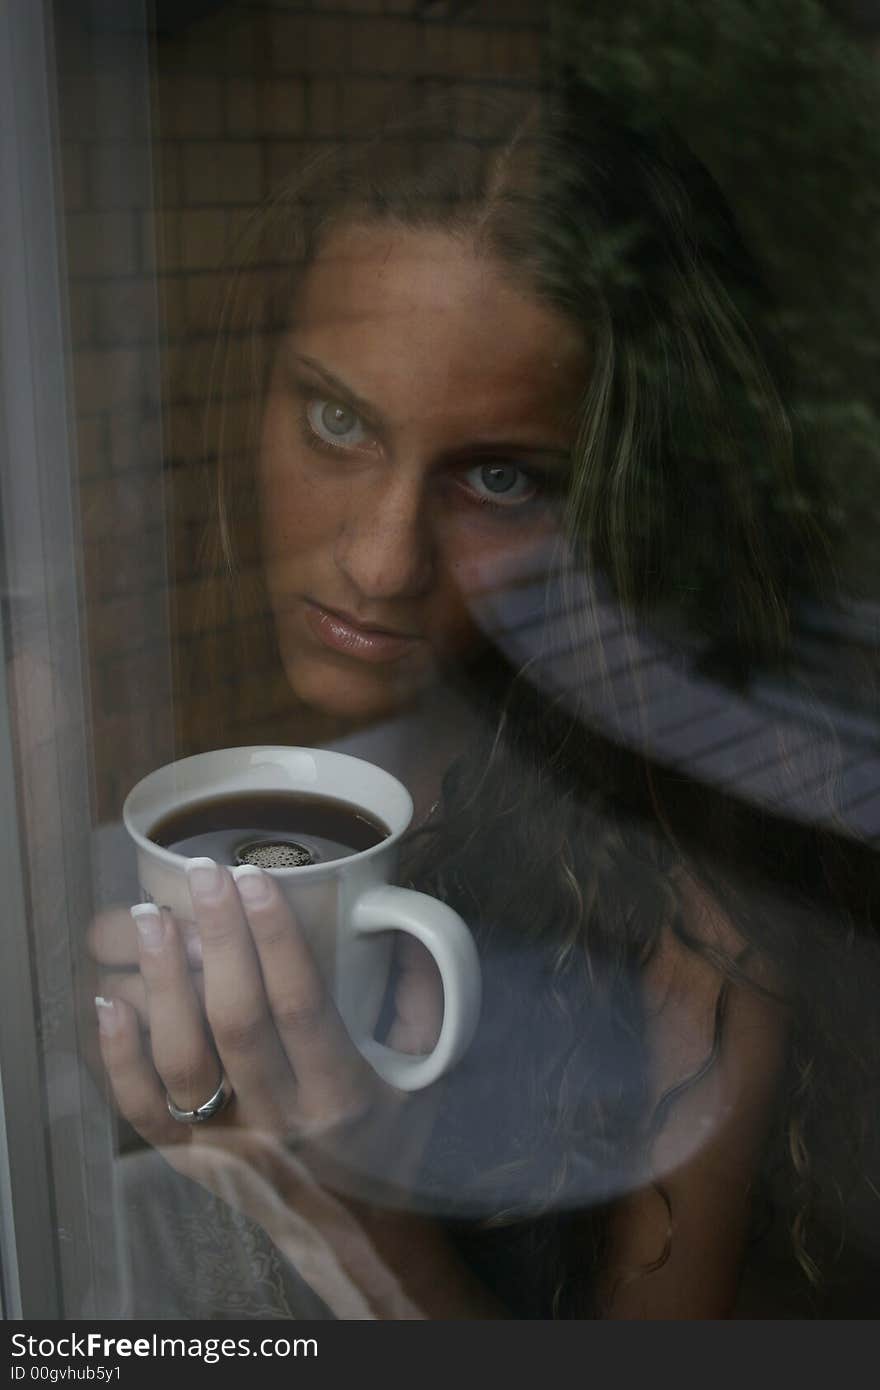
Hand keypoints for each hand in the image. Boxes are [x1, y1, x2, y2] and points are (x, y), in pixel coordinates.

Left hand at [94, 861, 442, 1201]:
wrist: (355, 1234)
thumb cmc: (391, 1142)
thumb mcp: (428, 1072)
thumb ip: (423, 997)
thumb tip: (399, 922)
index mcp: (343, 1095)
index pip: (300, 1004)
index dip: (275, 938)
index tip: (257, 880)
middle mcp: (282, 1121)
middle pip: (236, 1020)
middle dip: (217, 938)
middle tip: (203, 875)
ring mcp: (229, 1143)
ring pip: (182, 1061)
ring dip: (161, 983)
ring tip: (150, 917)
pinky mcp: (192, 1158)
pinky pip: (143, 1110)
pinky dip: (119, 1057)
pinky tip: (111, 1002)